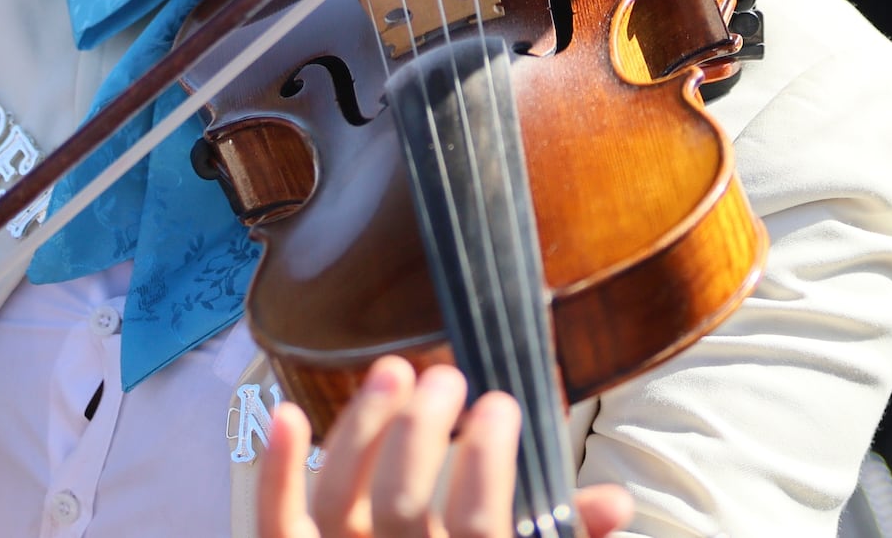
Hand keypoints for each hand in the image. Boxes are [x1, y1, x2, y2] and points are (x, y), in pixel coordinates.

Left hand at [256, 357, 633, 537]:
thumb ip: (561, 536)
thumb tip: (616, 501)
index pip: (480, 530)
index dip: (489, 467)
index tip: (502, 405)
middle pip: (402, 508)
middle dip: (423, 433)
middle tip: (448, 378)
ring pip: (338, 502)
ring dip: (362, 428)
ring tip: (394, 371)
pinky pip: (274, 527)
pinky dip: (275, 473)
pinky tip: (287, 414)